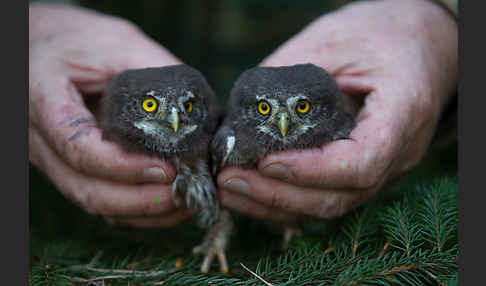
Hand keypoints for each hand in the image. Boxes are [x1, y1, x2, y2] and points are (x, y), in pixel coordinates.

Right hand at [29, 4, 190, 227]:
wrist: (36, 45)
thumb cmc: (72, 40)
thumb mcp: (115, 43)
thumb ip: (153, 69)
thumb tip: (197, 106)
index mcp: (45, 104)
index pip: (79, 150)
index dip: (123, 168)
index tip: (165, 170)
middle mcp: (43, 141)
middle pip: (85, 189)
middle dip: (138, 202)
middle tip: (183, 196)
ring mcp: (54, 158)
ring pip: (92, 200)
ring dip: (140, 212)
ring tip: (183, 205)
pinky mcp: (70, 165)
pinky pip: (97, 195)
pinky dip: (132, 208)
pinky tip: (165, 203)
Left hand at [218, 0, 456, 221]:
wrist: (419, 42)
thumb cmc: (381, 32)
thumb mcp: (333, 38)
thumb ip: (289, 74)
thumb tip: (240, 114)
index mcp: (404, 111)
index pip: (362, 162)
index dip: (312, 171)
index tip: (267, 162)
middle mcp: (399, 151)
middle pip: (340, 196)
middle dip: (279, 195)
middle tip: (229, 181)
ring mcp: (385, 166)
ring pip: (331, 204)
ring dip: (276, 205)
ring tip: (230, 190)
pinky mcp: (365, 171)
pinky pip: (328, 195)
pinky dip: (288, 200)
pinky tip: (252, 191)